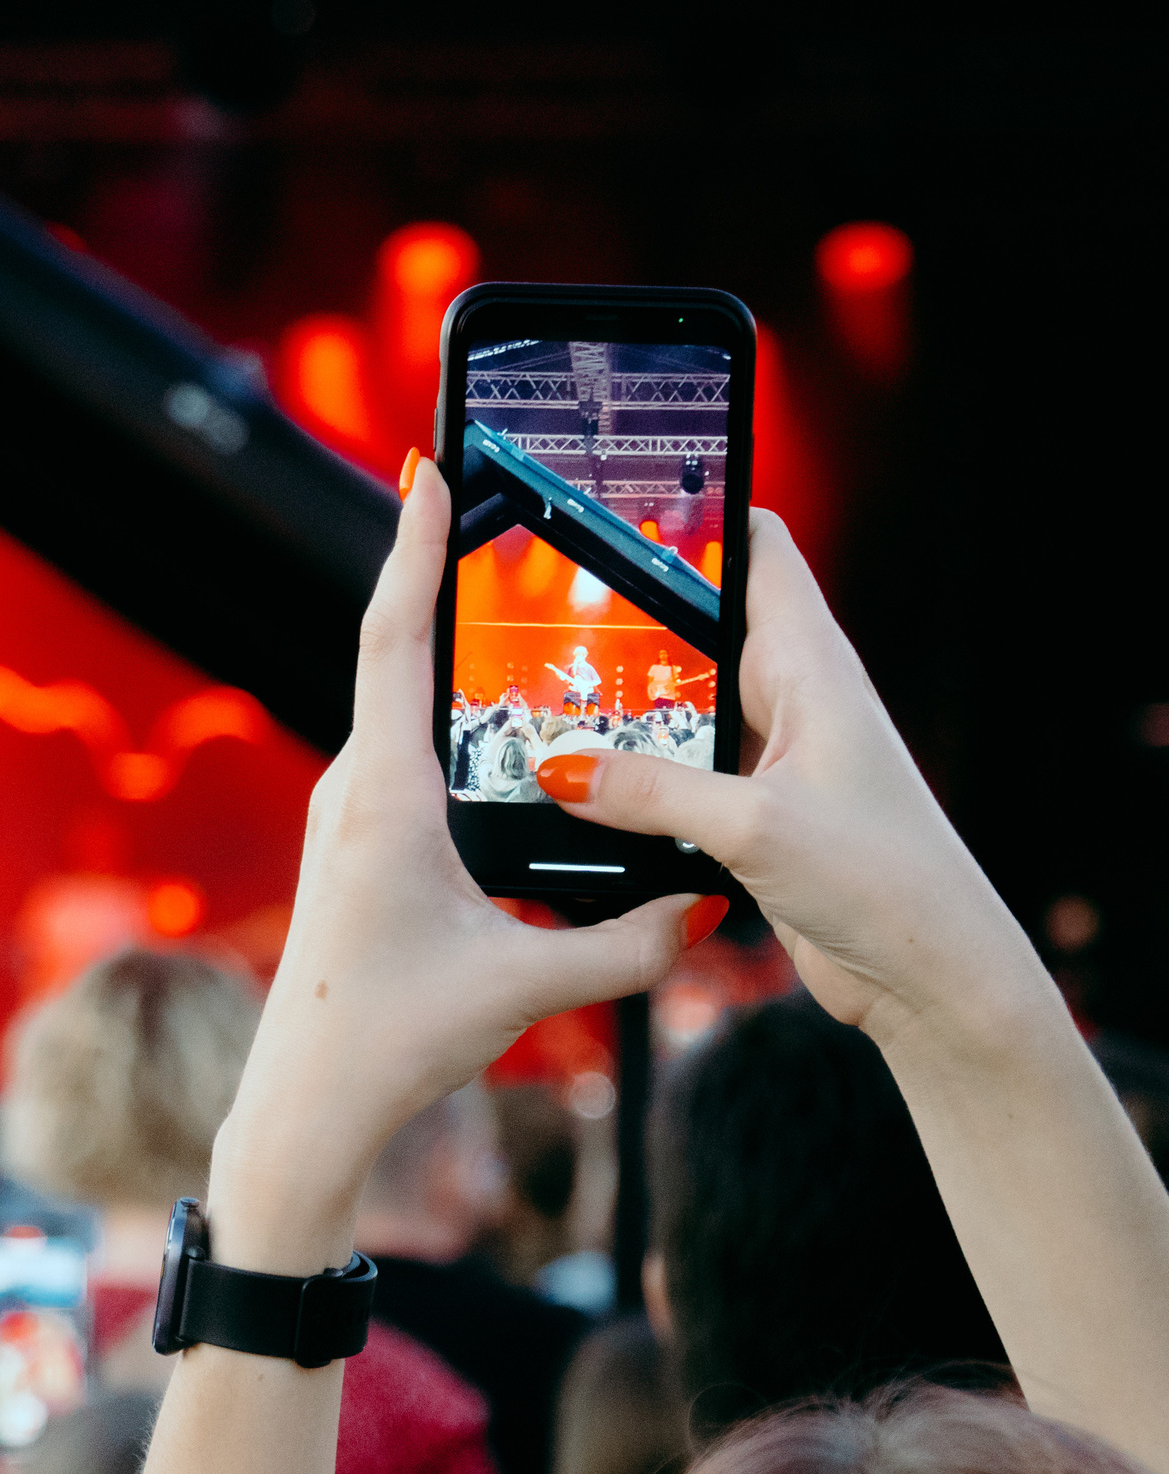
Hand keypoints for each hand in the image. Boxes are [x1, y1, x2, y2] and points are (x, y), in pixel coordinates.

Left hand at [210, 457, 709, 1268]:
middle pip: (394, 653)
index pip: (394, 642)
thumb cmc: (391, 1040)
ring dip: (439, 641)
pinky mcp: (356, 845)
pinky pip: (399, 749)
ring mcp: (348, 816)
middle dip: (439, 573)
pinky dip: (438, 707)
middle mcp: (354, 789)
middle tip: (490, 502)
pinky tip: (489, 710)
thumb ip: (626, 946)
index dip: (413, 551)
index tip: (427, 471)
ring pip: (395, 704)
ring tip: (499, 584)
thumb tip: (708, 910)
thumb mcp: (526, 990)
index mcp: (383, 797)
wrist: (305, 1104)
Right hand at [532, 510, 1042, 1052]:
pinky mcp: (754, 811)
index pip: (754, 547)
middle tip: (544, 603)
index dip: (695, 512)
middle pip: (699, 622)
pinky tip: (580, 783)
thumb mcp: (752, 827)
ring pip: (682, 701)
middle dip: (630, 611)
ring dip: (625, 703)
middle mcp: (792, 697)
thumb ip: (649, 793)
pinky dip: (633, 772)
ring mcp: (773, 754)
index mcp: (810, 666)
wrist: (929, 976)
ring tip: (544, 692)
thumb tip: (560, 770)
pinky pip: (678, 770)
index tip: (616, 497)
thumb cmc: (883, 881)